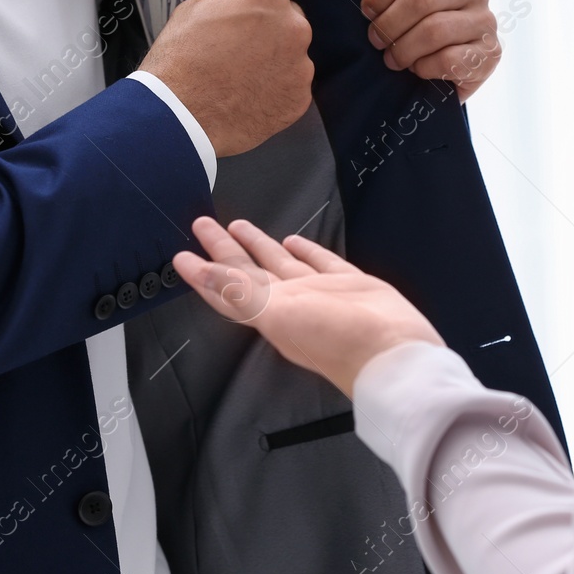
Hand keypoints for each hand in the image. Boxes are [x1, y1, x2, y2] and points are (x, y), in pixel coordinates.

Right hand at [137, 0, 312, 157]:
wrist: (179, 118)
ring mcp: (300, 66)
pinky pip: (292, 83)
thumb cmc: (180, 60)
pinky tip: (250, 94)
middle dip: (270, 20)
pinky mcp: (300, 98)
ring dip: (275, 55)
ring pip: (293, 51)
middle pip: (290, 14)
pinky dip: (276, 85)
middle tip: (241, 39)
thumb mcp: (194, 12)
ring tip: (242, 73)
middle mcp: (293, 28)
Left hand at [171, 216, 443, 396]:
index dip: (203, 273)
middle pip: (248, 270)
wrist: (391, 349)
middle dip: (225, 249)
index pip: (227, 287)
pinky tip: (295, 241)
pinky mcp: (348, 284)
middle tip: (205, 225)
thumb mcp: (278, 314)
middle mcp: (290, 303)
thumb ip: (239, 291)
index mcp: (269, 312)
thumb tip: (199, 273)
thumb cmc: (335, 338)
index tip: (181, 254)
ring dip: (259, 246)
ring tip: (240, 226)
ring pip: (280, 264)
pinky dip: (305, 251)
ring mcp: (319, 293)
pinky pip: (320, 263)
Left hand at [350, 0, 499, 102]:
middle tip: (376, 41)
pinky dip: (424, 68)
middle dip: (387, 26)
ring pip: (435, 30)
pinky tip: (419, 69)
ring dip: (403, 50)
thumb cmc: (389, 16)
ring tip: (393, 58)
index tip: (365, 12)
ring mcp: (486, 17)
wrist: (408, 70)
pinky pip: (450, 58)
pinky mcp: (491, 52)